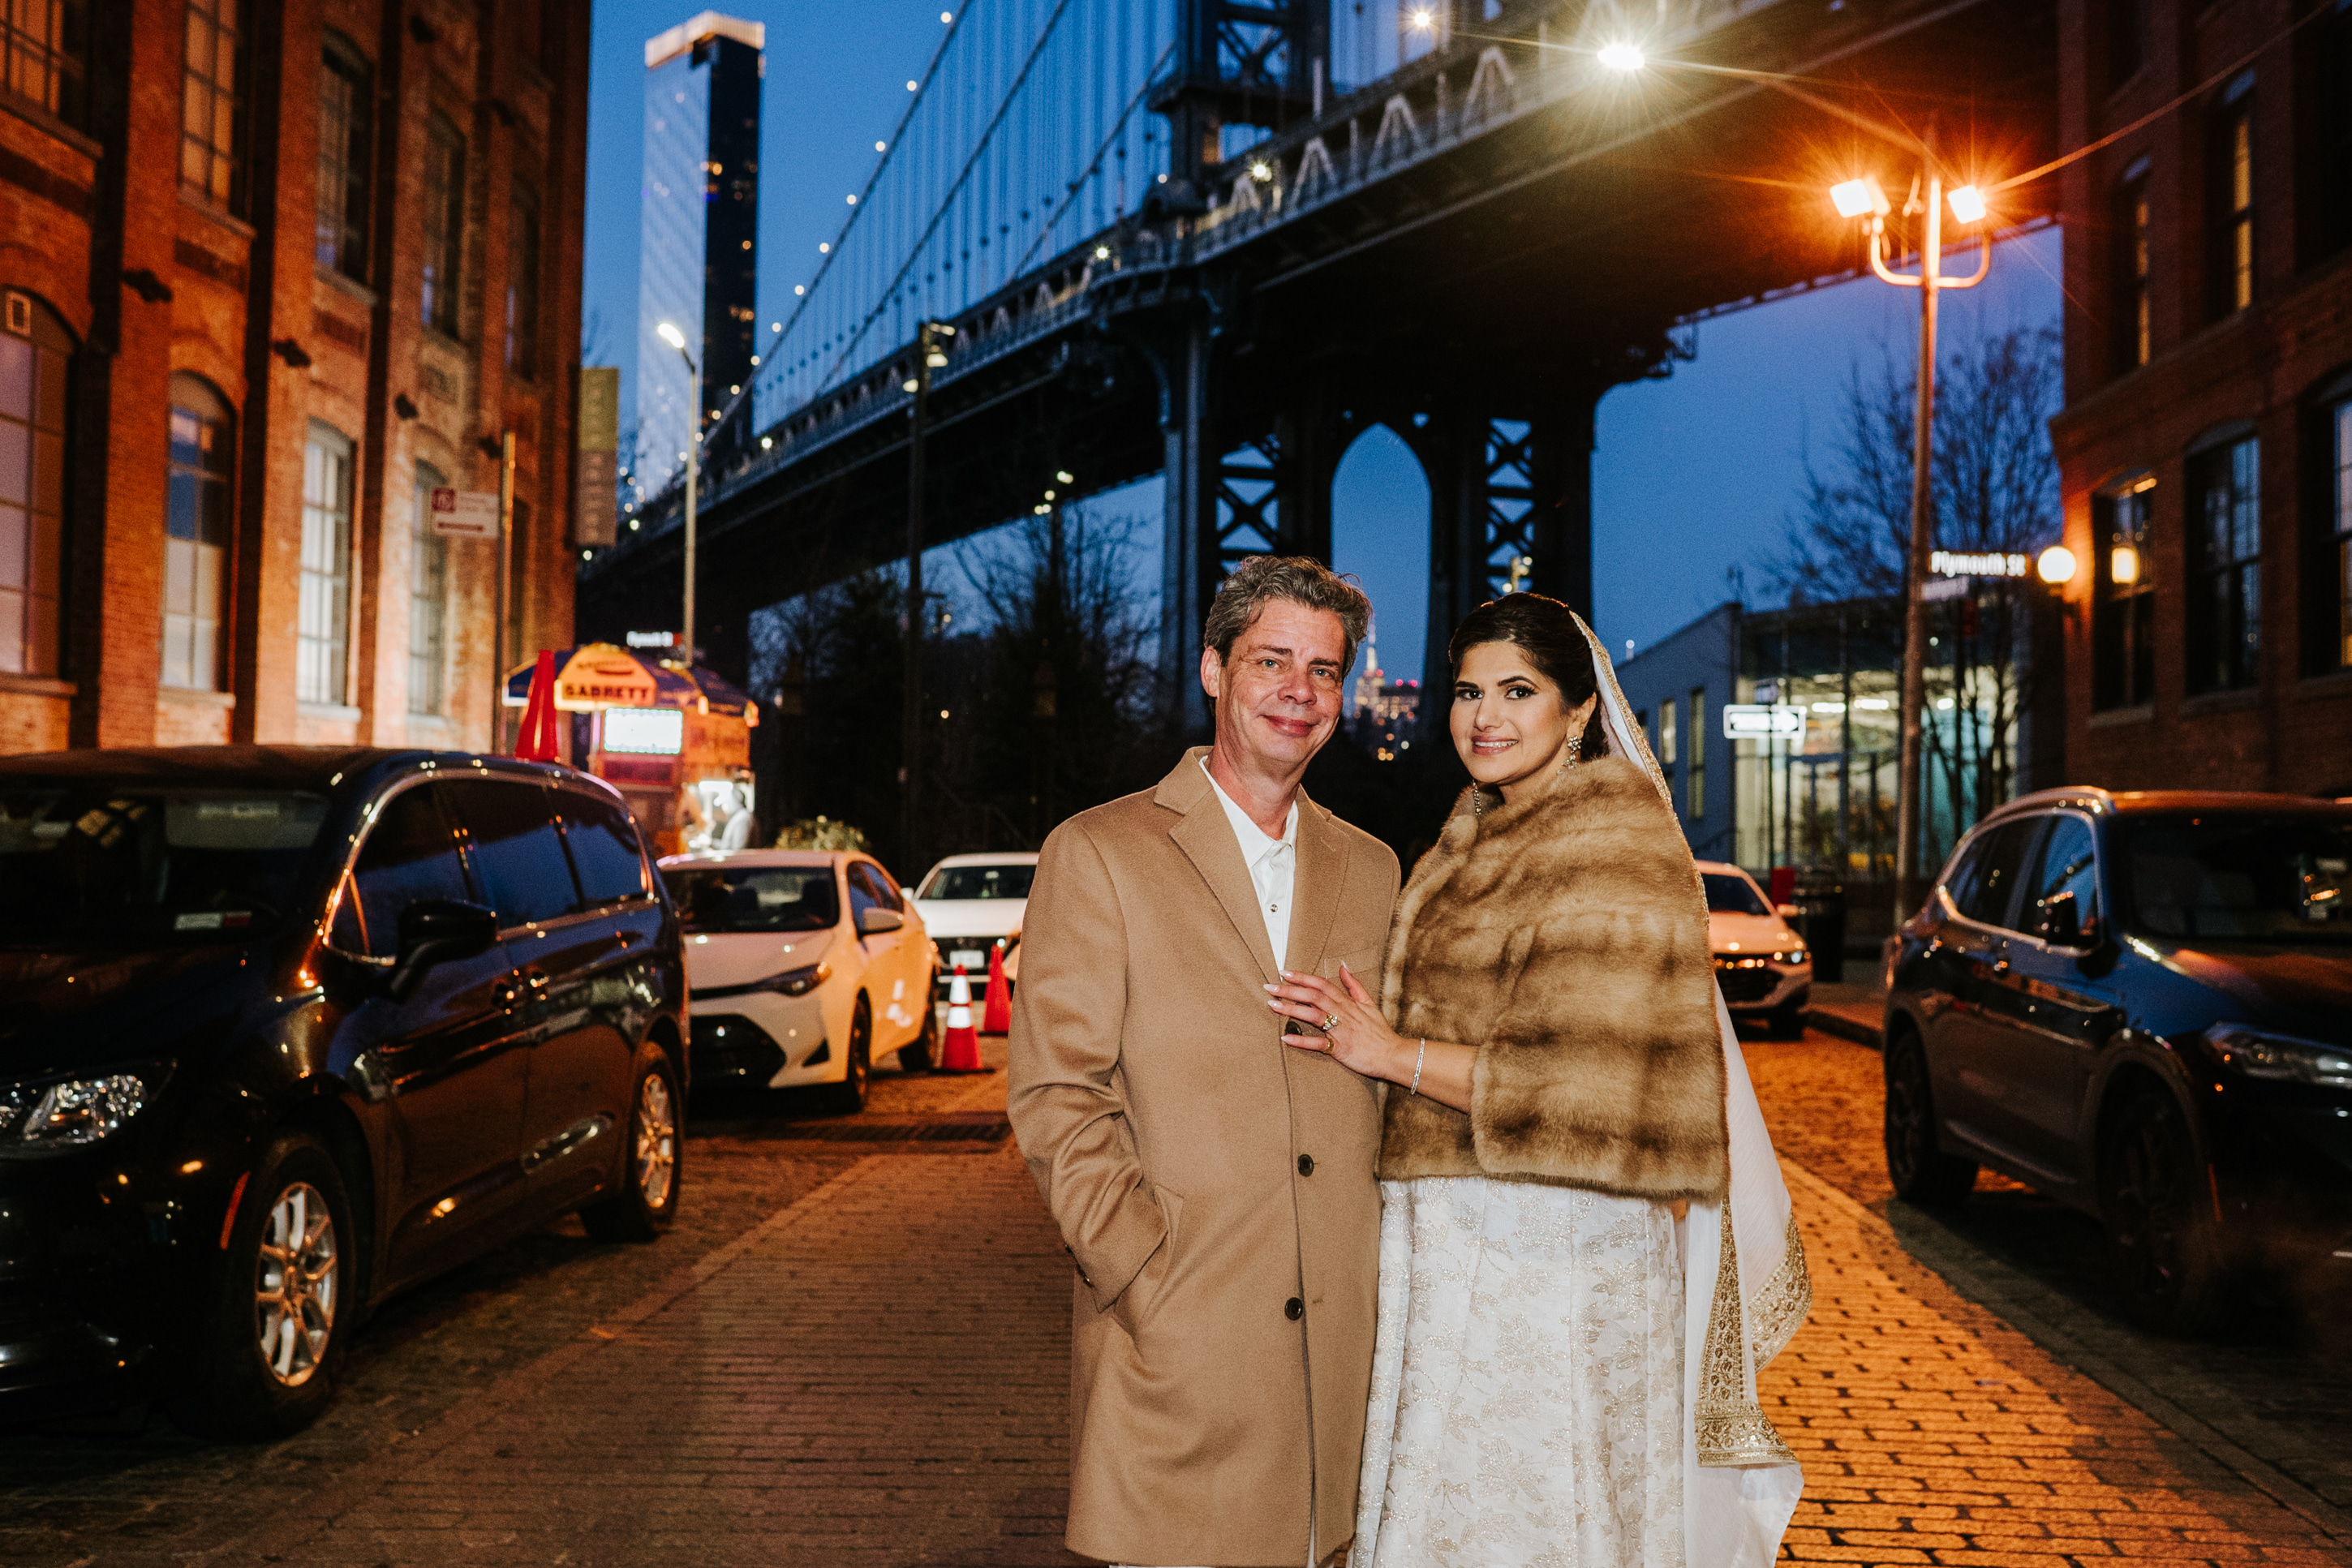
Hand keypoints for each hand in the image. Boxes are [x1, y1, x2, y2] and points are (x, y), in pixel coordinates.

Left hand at [1268, 963, 1407, 1082]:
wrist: (1392, 1054)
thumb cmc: (1379, 1031)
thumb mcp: (1369, 1003)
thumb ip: (1354, 985)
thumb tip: (1343, 966)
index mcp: (1347, 1002)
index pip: (1321, 984)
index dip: (1302, 977)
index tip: (1284, 972)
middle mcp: (1342, 1013)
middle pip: (1313, 996)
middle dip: (1290, 990)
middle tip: (1270, 986)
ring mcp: (1340, 1030)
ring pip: (1313, 1015)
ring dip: (1291, 1009)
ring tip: (1272, 1004)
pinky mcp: (1339, 1048)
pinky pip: (1318, 1044)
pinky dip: (1301, 1040)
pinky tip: (1285, 1038)